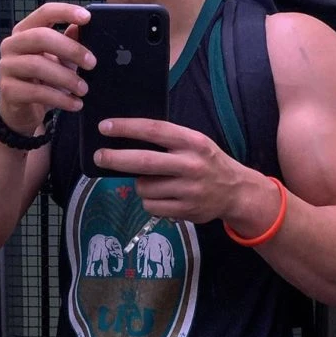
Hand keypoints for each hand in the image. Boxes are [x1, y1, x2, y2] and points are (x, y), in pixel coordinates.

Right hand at [0, 3, 95, 134]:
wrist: (23, 110)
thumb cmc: (42, 80)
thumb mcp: (59, 59)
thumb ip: (69, 42)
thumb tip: (81, 27)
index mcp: (25, 31)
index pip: (44, 13)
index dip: (65, 12)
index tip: (87, 17)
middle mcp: (12, 45)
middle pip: (40, 37)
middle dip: (70, 49)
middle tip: (92, 63)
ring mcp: (7, 67)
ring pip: (37, 66)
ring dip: (66, 78)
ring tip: (84, 89)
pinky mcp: (9, 91)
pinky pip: (36, 92)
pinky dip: (60, 99)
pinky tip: (75, 104)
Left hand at [93, 118, 257, 224]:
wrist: (236, 191)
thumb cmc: (208, 162)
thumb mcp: (195, 143)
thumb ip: (169, 141)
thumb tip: (127, 139)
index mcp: (192, 142)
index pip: (154, 130)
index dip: (127, 128)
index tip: (105, 126)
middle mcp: (191, 165)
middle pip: (143, 162)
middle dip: (115, 159)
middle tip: (99, 156)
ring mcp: (188, 190)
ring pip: (144, 187)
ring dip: (140, 184)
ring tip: (154, 181)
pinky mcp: (185, 210)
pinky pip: (151, 205)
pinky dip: (149, 201)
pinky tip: (162, 196)